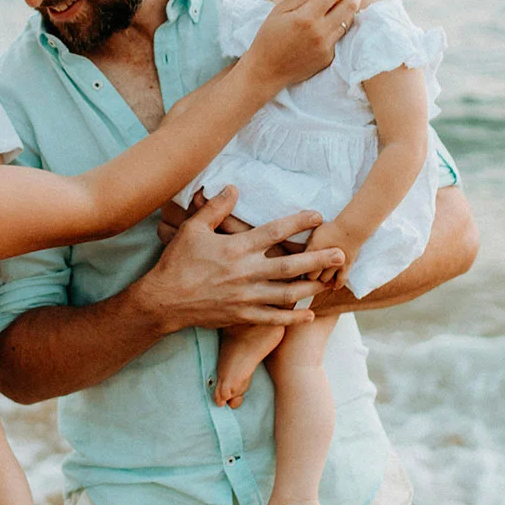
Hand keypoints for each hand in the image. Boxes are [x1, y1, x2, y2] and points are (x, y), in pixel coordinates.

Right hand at [132, 186, 345, 332]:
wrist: (164, 300)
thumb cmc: (177, 262)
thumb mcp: (193, 229)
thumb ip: (216, 208)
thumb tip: (233, 187)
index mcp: (237, 248)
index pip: (275, 231)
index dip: (299, 222)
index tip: (318, 216)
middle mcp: (247, 272)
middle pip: (291, 265)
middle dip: (318, 259)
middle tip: (341, 254)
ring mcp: (246, 296)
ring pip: (287, 293)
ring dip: (311, 287)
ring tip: (331, 282)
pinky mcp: (242, 315)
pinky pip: (273, 317)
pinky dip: (292, 317)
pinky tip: (308, 314)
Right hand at [236, 0, 362, 89]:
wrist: (266, 70)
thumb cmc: (268, 37)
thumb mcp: (279, 11)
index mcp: (306, 18)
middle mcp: (320, 33)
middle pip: (350, 4)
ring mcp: (326, 47)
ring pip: (349, 20)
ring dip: (352, 4)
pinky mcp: (329, 57)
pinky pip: (340, 35)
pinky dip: (340, 22)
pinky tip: (336, 15)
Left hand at [302, 220, 359, 289]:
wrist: (352, 228)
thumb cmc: (332, 228)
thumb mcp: (314, 232)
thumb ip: (307, 242)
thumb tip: (295, 245)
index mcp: (313, 249)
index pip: (301, 266)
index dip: (298, 268)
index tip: (297, 268)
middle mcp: (323, 259)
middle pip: (312, 276)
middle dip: (309, 276)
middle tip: (309, 274)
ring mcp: (335, 265)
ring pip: (325, 280)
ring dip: (322, 279)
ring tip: (320, 278)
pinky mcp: (346, 267)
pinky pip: (340, 281)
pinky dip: (336, 284)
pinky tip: (333, 285)